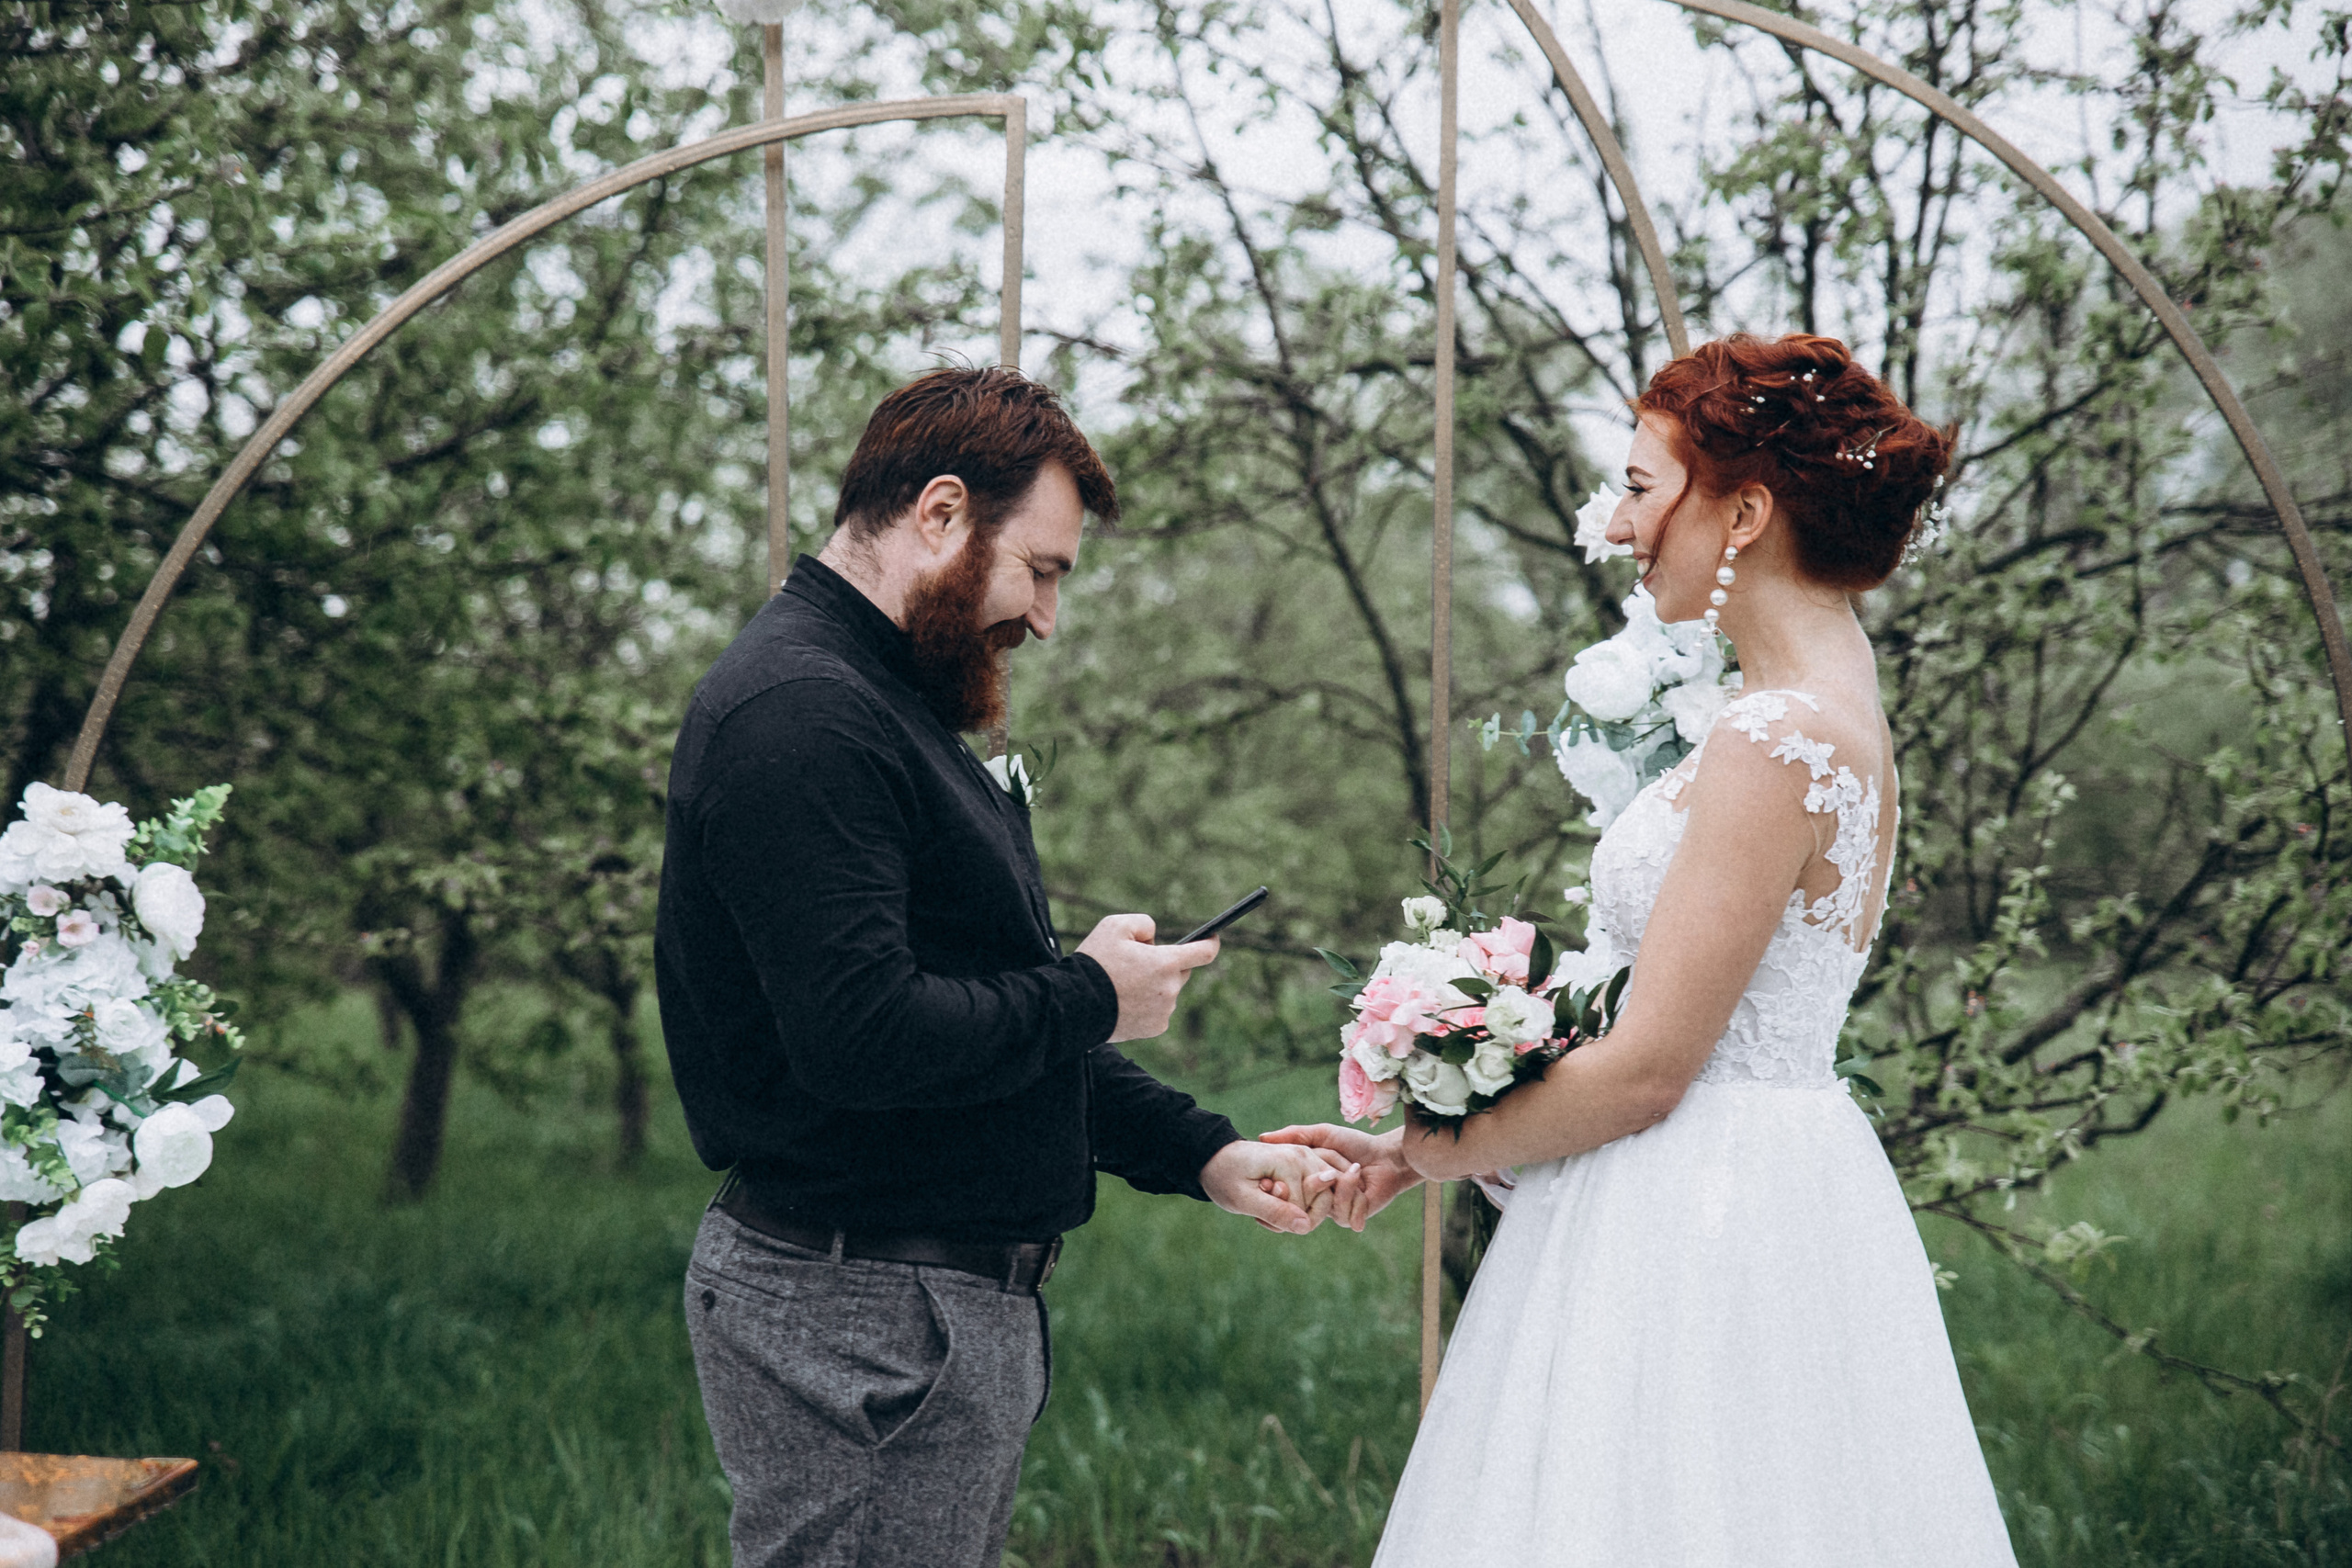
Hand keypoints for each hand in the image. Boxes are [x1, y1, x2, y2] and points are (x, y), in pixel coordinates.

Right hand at [1078, 915, 1218, 1043]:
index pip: (1204, 952)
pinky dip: (1148, 1004)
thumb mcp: (1114, 926)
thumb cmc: (1094, 962)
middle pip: (1181, 971)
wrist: (1074, 1004)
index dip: (1210, 942)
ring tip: (1125, 984)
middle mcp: (1170, 989)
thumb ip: (1144, 923)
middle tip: (1137, 963)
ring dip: (1155, 985)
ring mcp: (1164, 1011)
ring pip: (1168, 991)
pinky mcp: (1155, 1027)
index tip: (1213, 938)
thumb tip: (1155, 940)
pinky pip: (1159, 1009)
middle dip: (1165, 964)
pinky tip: (1126, 1001)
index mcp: (1165, 963)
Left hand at [1200, 1139, 1351, 1233]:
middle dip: (1295, 1216)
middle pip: (1323, 1203)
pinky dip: (1300, 1202)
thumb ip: (1275, 1211)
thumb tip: (1305, 1226)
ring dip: (1297, 1209)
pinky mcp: (1306, 1162)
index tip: (1256, 1212)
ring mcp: (1307, 1157)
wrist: (1216, 1157)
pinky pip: (1317, 1192)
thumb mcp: (1243, 1199)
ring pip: (1322, 1199)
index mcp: (1291, 1162)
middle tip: (1264, 1210)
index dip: (1282, 1221)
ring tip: (1268, 1203)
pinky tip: (1276, 1198)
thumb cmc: (1225, 1177)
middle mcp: (1305, 1156)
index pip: (1304, 1211)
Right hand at [1259, 1123, 1419, 1229]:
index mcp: (1306, 1181)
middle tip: (1327, 1171)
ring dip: (1341, 1185)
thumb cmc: (1355, 1144)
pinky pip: (1343, 1215)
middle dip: (1314, 1184)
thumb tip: (1262, 1136)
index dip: (1283, 1184)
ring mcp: (1333, 1210)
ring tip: (1354, 1168)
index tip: (1282, 1174)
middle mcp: (1317, 1199)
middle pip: (1302, 1202)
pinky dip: (1352, 1193)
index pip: (1284, 1190)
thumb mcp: (1322, 1134)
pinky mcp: (1351, 1218)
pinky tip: (1360, 1178)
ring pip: (1323, 1209)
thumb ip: (1294, 1135)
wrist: (1386, 1156)